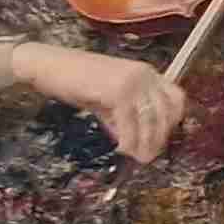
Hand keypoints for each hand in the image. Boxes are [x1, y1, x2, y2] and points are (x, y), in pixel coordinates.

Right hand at [13, 42, 184, 164]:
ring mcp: (133, 81)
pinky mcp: (118, 91)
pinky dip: (129, 141)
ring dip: (145, 143)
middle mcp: (144, 74)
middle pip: (167, 112)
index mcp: (146, 72)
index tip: (161, 138)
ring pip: (150, 120)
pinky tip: (122, 149)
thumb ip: (123, 117)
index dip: (172, 121)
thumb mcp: (107, 100)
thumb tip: (134, 143)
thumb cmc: (75, 81)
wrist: (48, 66)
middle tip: (148, 155)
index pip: (175, 97)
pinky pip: (130, 124)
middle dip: (160, 137)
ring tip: (137, 157)